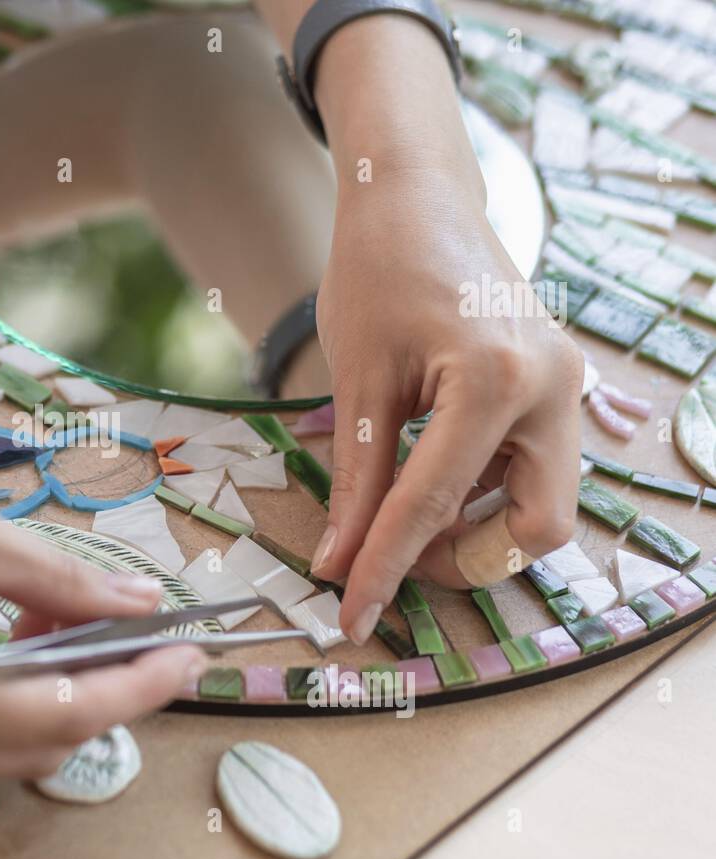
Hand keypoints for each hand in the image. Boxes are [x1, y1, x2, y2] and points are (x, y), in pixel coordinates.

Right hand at [0, 448, 206, 776]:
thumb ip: (57, 575)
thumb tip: (135, 602)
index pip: (66, 713)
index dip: (140, 686)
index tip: (191, 652)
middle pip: (41, 743)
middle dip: (106, 691)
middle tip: (143, 631)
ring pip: (4, 745)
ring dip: (57, 693)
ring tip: (78, 619)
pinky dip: (7, 694)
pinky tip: (20, 632)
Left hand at [309, 172, 582, 642]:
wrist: (416, 194)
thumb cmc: (377, 269)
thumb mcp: (358, 381)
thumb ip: (356, 479)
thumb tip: (338, 565)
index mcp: (499, 380)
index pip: (433, 507)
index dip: (385, 570)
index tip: (349, 618)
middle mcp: (555, 389)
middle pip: (535, 529)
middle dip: (464, 558)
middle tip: (395, 552)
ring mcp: (566, 387)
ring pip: (543, 505)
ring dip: (474, 525)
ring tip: (400, 504)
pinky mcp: (556, 387)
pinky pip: (533, 468)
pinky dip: (483, 490)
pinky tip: (428, 466)